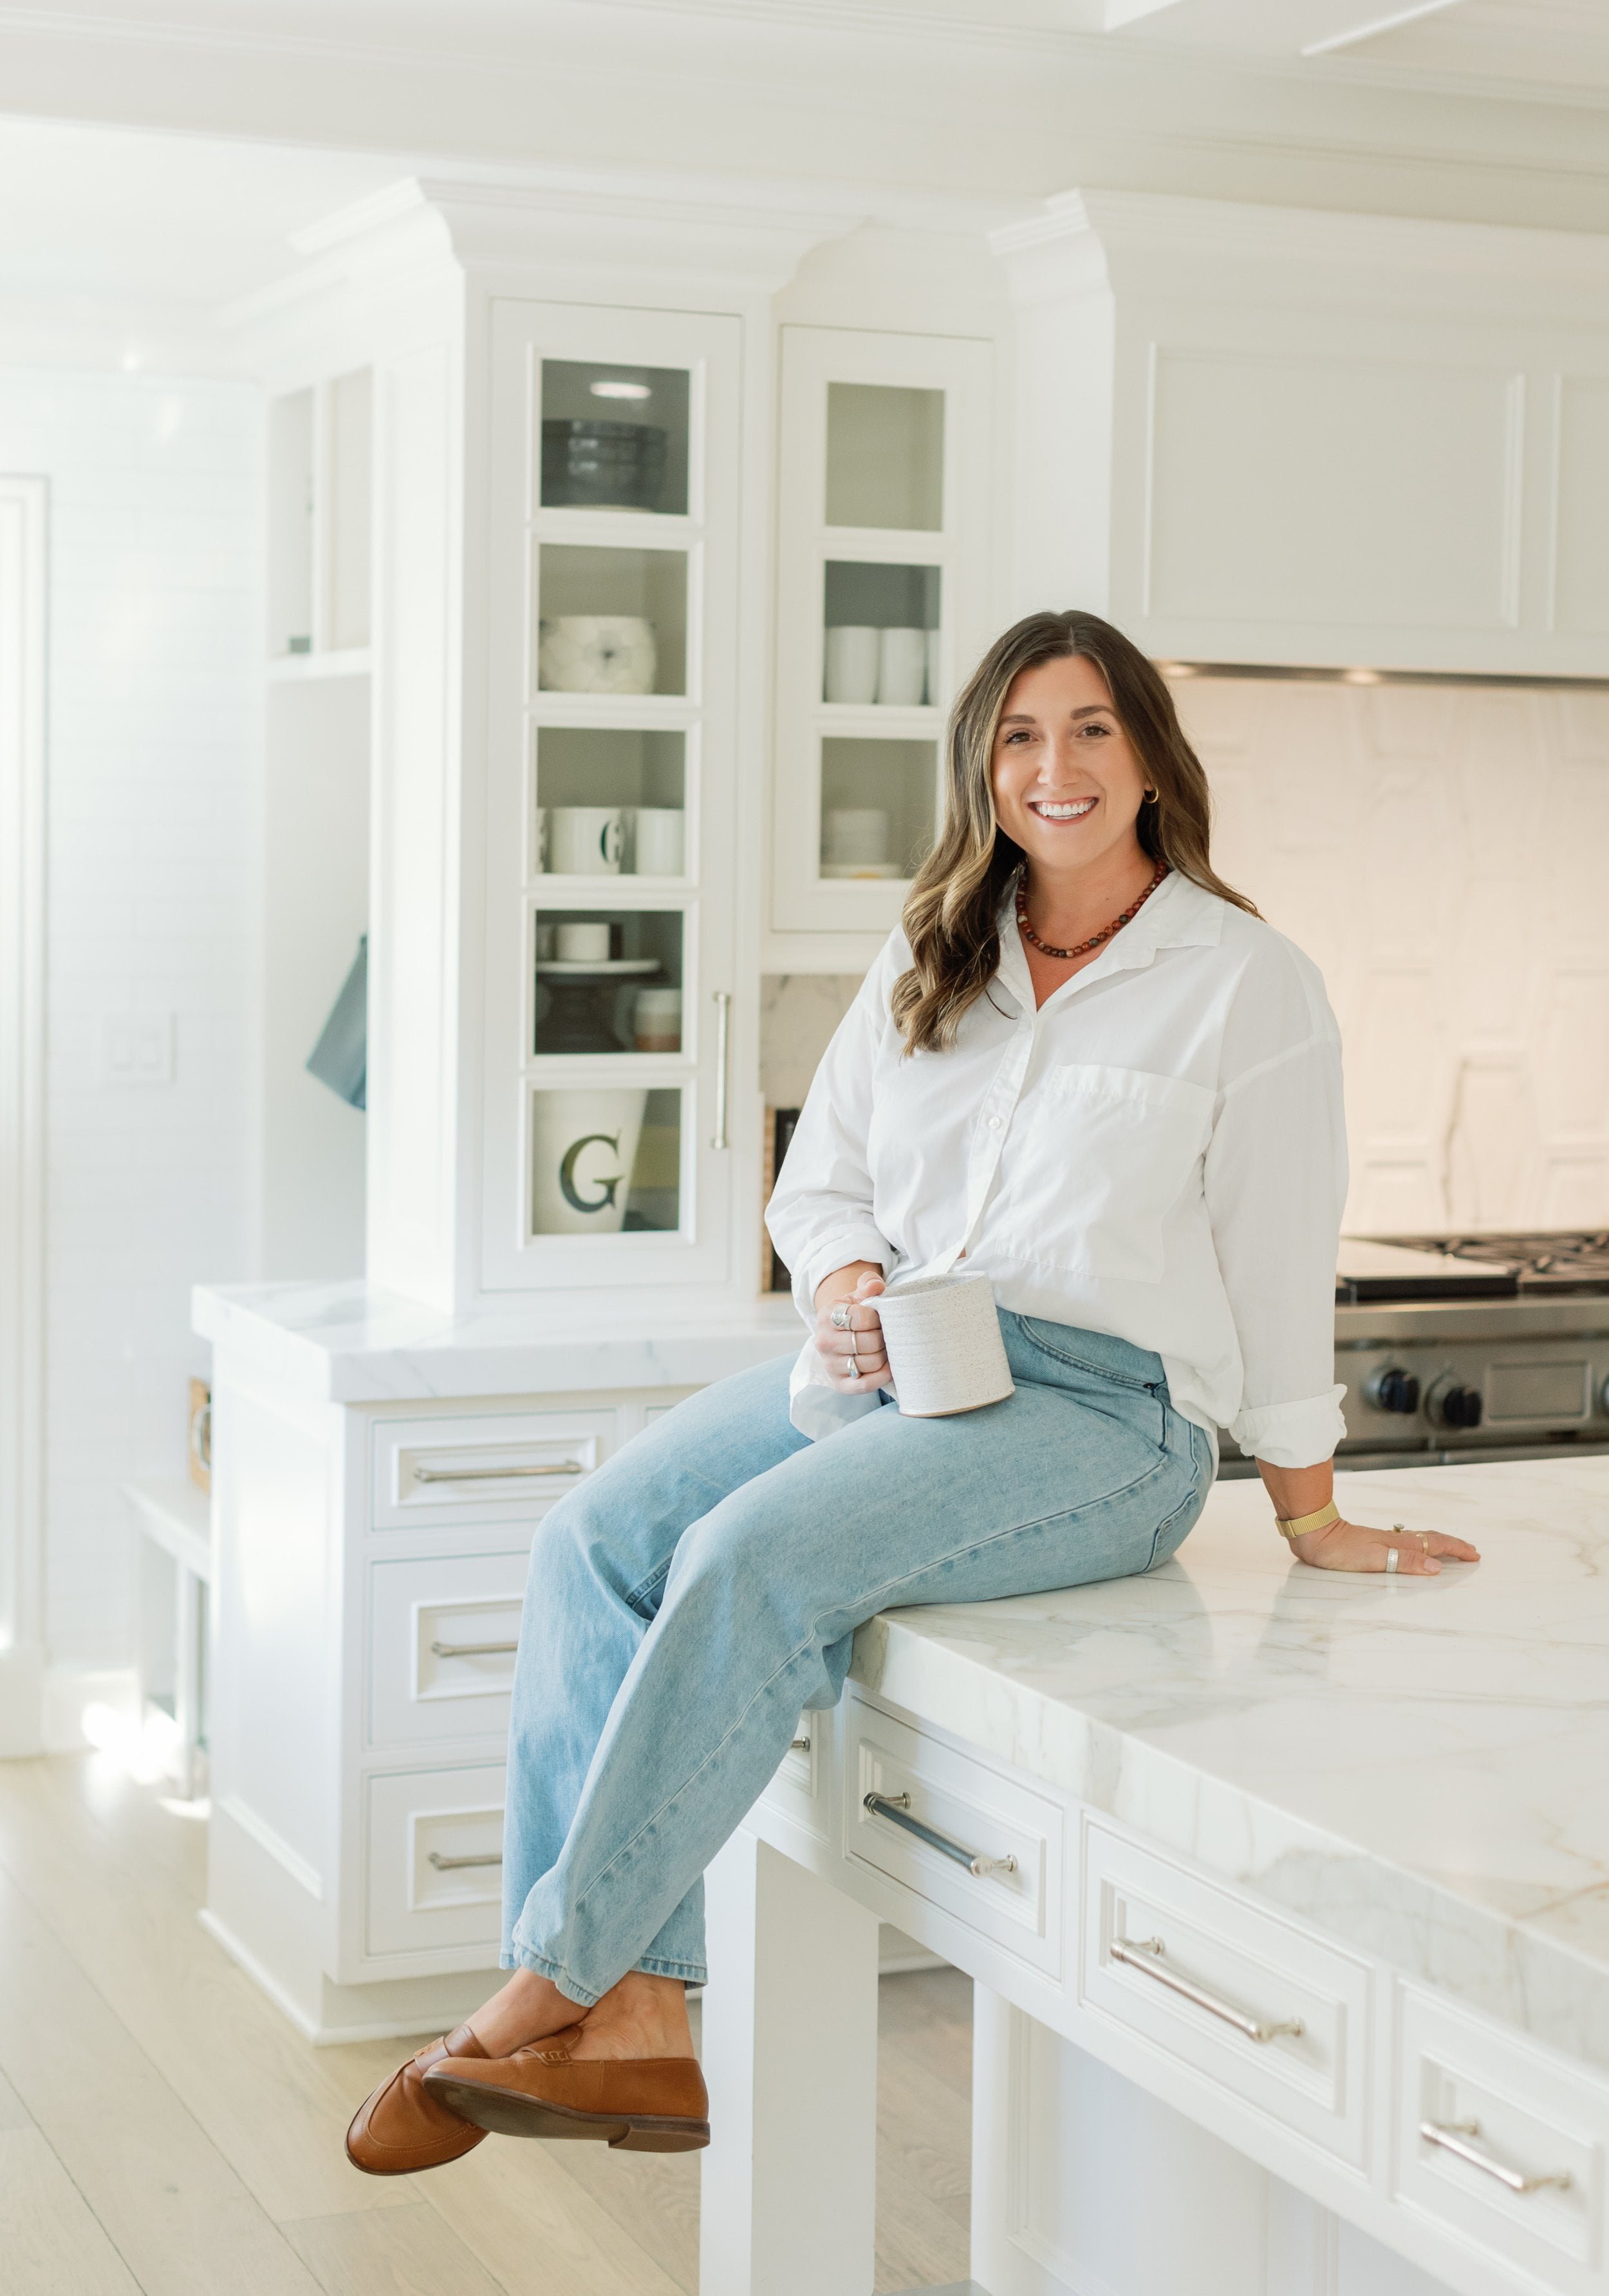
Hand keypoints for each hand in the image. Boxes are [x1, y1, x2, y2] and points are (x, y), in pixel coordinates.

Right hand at [812, 1264, 888, 1393]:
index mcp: (827, 1316)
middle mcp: (824, 1342)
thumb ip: (868, 1284)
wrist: (840, 1335)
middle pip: (867, 1342)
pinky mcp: (839, 1384)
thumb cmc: (854, 1313)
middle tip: (886, 1334)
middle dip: (883, 1337)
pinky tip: (888, 1366)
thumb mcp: (858, 1295)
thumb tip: (877, 1286)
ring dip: (884, 1355)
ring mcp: (830, 1365)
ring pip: (870, 1363)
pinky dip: (882, 1376)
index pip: (861, 1318)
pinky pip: (866, 1384)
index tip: (879, 1318)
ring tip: (884, 1348)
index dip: (878, 1318)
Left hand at [1289, 1516, 1479, 1574]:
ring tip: (1450, 1552)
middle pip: (1431, 1540)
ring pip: (1419, 1541)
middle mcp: (1395, 1540)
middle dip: (1452, 1546)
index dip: (1456, 1549)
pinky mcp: (1374, 1544)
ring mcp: (1385, 1541)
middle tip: (1470, 1552)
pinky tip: (1416, 1552)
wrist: (1315, 1536)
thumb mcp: (1375, 1558)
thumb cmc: (1341, 1549)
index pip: (1435, 1545)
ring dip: (1438, 1546)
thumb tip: (1436, 1566)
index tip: (1474, 1555)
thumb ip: (1405, 1562)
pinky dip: (1421, 1547)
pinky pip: (1407, 1545)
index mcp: (1399, 1544)